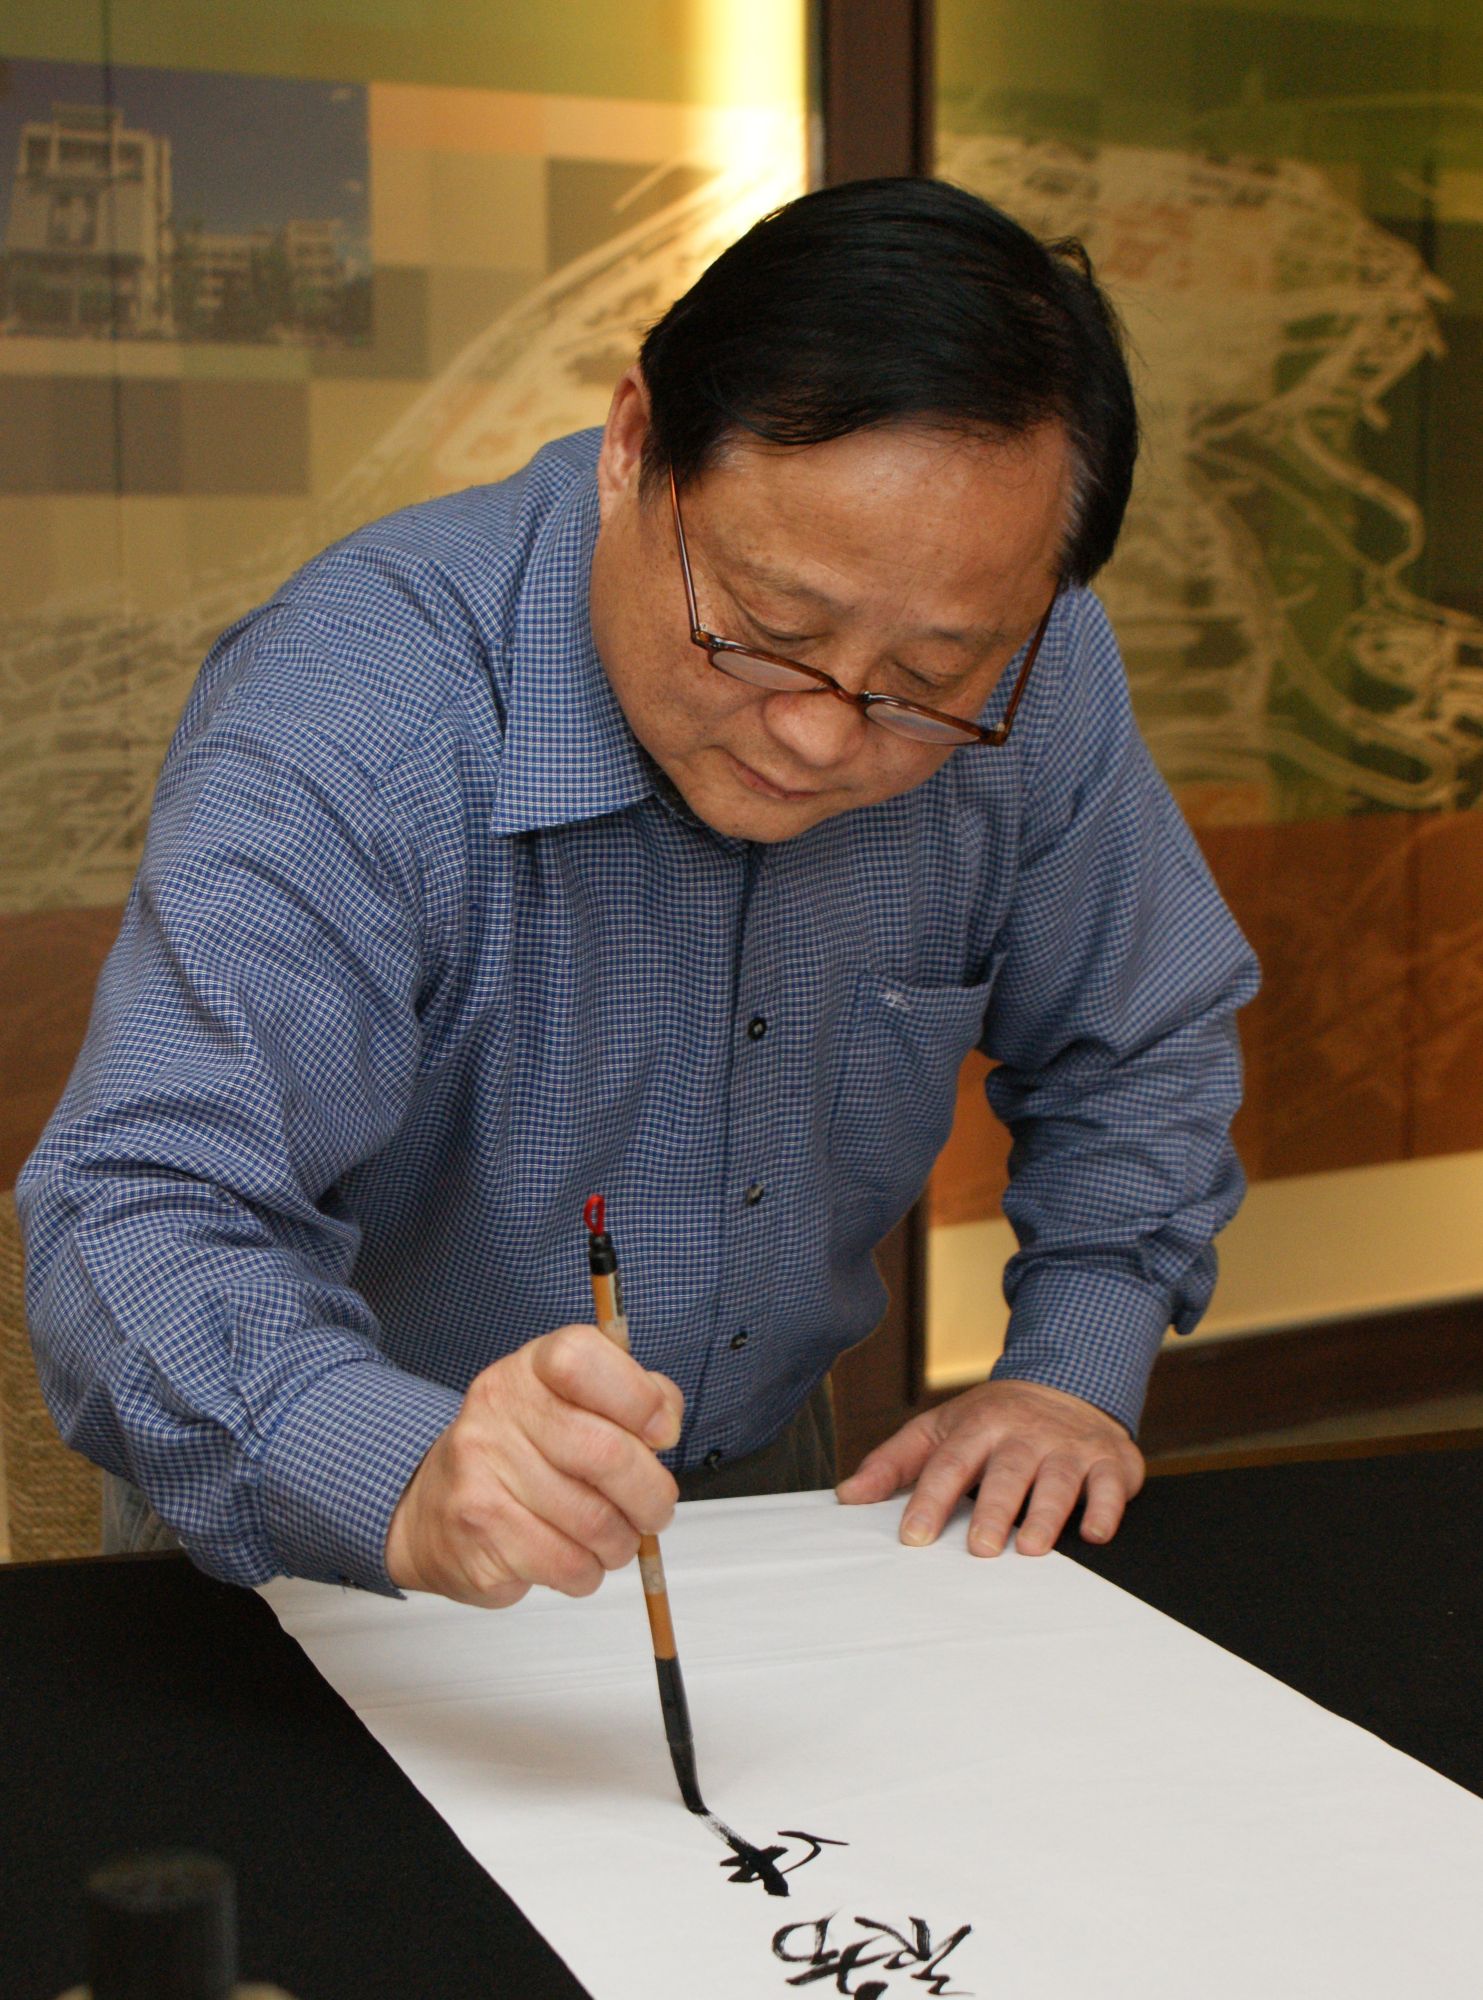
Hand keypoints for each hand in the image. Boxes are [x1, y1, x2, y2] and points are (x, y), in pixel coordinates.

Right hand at [385, 1324, 683, 1606]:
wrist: (429, 1510)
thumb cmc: (523, 1453)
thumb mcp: (574, 1403)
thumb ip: (635, 1398)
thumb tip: (664, 1423)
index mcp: (530, 1368)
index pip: (583, 1359)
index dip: (639, 1400)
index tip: (658, 1434)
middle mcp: (497, 1410)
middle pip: (606, 1452)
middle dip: (649, 1495)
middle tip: (654, 1510)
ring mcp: (480, 1472)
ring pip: (594, 1521)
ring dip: (621, 1542)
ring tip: (611, 1538)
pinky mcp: (479, 1534)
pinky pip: (567, 1564)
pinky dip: (588, 1572)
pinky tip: (575, 1559)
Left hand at [836, 1378, 1143, 1556]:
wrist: (1068, 1382)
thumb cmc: (994, 1420)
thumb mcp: (941, 1428)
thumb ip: (894, 1462)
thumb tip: (846, 1496)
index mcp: (979, 1425)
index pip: (949, 1463)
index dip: (930, 1499)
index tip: (913, 1537)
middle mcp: (1024, 1434)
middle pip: (1007, 1472)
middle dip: (994, 1509)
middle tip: (981, 1549)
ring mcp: (1068, 1447)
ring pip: (1058, 1480)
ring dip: (1046, 1514)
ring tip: (1032, 1548)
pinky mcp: (1110, 1460)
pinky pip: (1111, 1485)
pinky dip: (1105, 1509)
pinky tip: (1094, 1534)